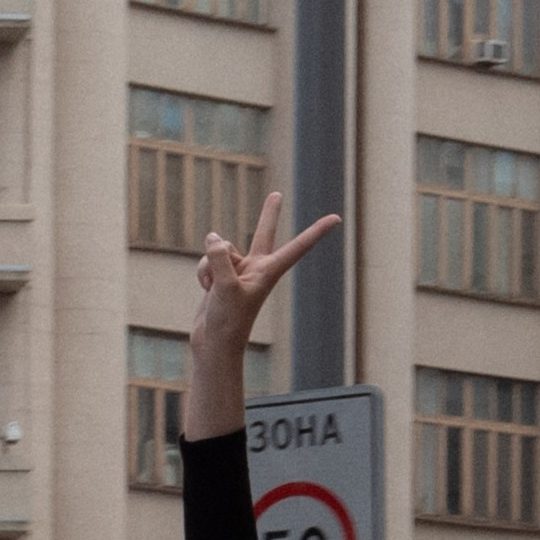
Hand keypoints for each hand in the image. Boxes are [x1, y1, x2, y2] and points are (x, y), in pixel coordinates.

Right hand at [191, 190, 342, 366]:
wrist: (214, 344)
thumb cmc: (228, 321)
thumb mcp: (224, 285)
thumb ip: (219, 256)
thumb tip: (213, 237)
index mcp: (269, 272)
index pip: (298, 247)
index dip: (317, 231)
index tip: (337, 219)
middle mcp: (257, 268)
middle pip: (263, 233)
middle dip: (269, 215)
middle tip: (277, 194)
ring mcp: (238, 271)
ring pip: (221, 249)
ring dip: (211, 264)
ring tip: (213, 287)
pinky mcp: (221, 276)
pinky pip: (208, 260)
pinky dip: (202, 272)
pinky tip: (205, 288)